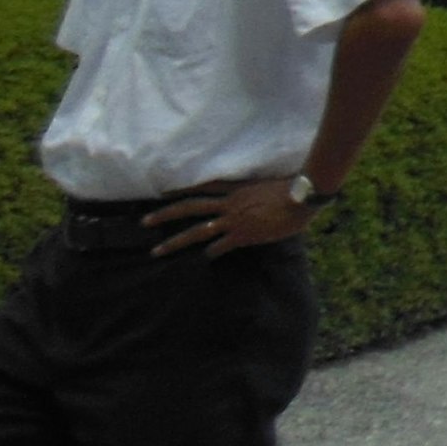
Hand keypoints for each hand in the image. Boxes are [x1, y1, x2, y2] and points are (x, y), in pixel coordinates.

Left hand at [151, 180, 313, 256]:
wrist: (303, 197)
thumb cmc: (294, 189)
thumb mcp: (270, 185)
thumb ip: (258, 192)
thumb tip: (260, 197)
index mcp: (236, 189)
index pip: (204, 187)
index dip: (183, 189)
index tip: (164, 193)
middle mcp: (229, 203)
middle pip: (191, 207)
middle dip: (165, 214)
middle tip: (144, 221)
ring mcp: (234, 220)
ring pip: (197, 230)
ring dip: (174, 241)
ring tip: (156, 250)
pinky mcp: (242, 234)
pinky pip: (219, 246)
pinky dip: (210, 253)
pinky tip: (203, 259)